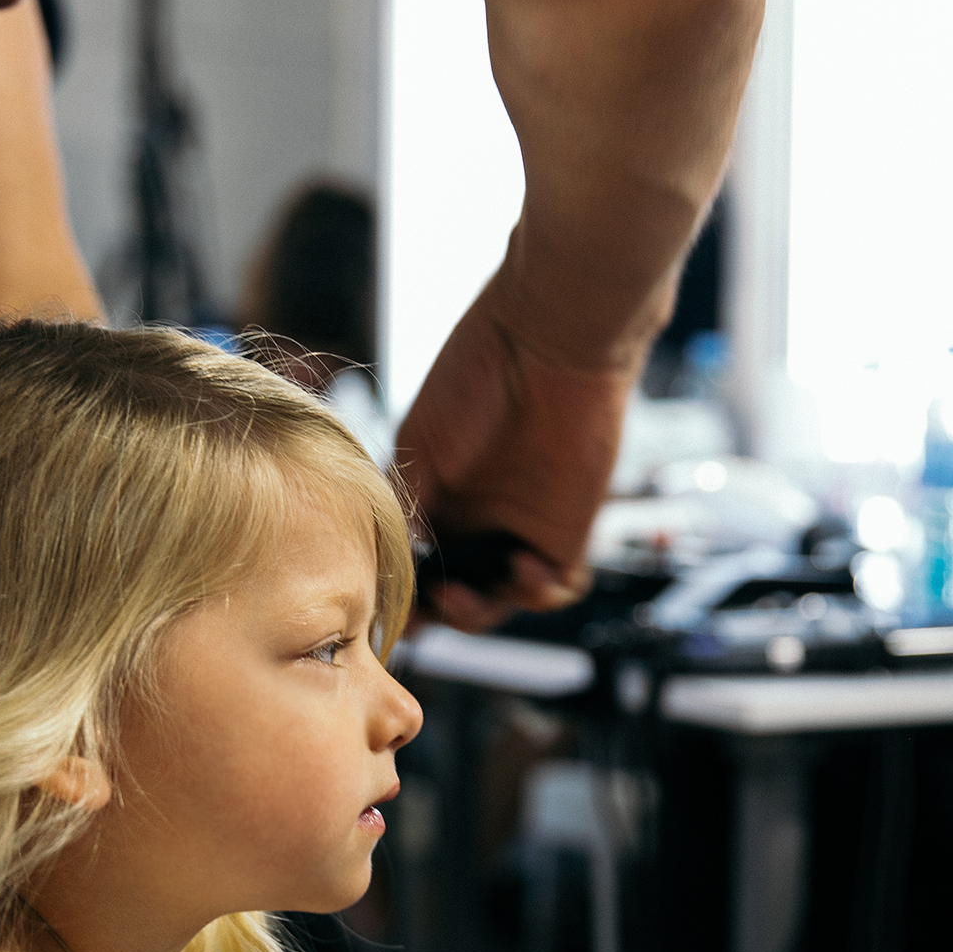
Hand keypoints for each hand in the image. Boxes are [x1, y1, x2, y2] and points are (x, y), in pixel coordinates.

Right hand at [395, 274, 637, 632]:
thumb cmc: (476, 375)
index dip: (402, 593)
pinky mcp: (569, 528)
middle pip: (456, 595)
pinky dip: (538, 593)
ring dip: (478, 613)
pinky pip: (558, 585)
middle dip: (435, 613)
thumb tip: (395, 562)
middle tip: (421, 612)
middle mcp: (479, 519)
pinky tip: (521, 570)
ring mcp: (523, 527)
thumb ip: (406, 506)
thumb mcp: (419, 445)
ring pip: (502, 600)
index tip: (383, 607)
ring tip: (460, 597)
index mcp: (439, 499)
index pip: (417, 566)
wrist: (549, 338)